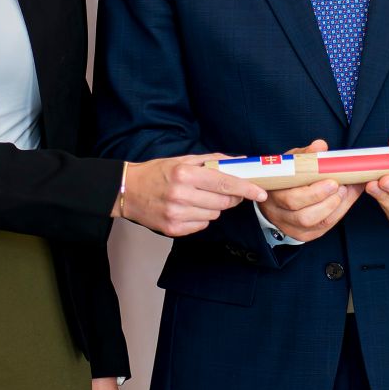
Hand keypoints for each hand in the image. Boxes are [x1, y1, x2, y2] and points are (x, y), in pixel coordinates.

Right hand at [113, 154, 265, 237]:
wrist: (127, 191)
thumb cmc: (157, 172)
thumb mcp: (183, 160)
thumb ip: (212, 160)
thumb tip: (239, 161)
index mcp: (185, 175)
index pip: (225, 183)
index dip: (247, 189)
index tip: (261, 193)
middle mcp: (181, 195)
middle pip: (223, 202)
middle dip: (231, 197)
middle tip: (226, 191)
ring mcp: (176, 215)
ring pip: (214, 215)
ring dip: (214, 207)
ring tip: (198, 198)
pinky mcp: (173, 229)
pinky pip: (202, 225)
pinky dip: (201, 217)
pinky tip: (188, 208)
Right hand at [261, 139, 360, 242]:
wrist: (274, 200)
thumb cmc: (284, 178)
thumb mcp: (290, 163)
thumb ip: (305, 154)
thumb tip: (320, 146)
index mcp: (274, 195)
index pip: (292, 200)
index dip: (315, 193)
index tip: (333, 181)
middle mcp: (281, 215)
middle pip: (305, 216)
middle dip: (328, 201)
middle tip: (341, 186)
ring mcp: (293, 228)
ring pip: (317, 224)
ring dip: (336, 207)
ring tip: (345, 191)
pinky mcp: (305, 235)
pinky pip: (324, 228)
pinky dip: (338, 212)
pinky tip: (345, 199)